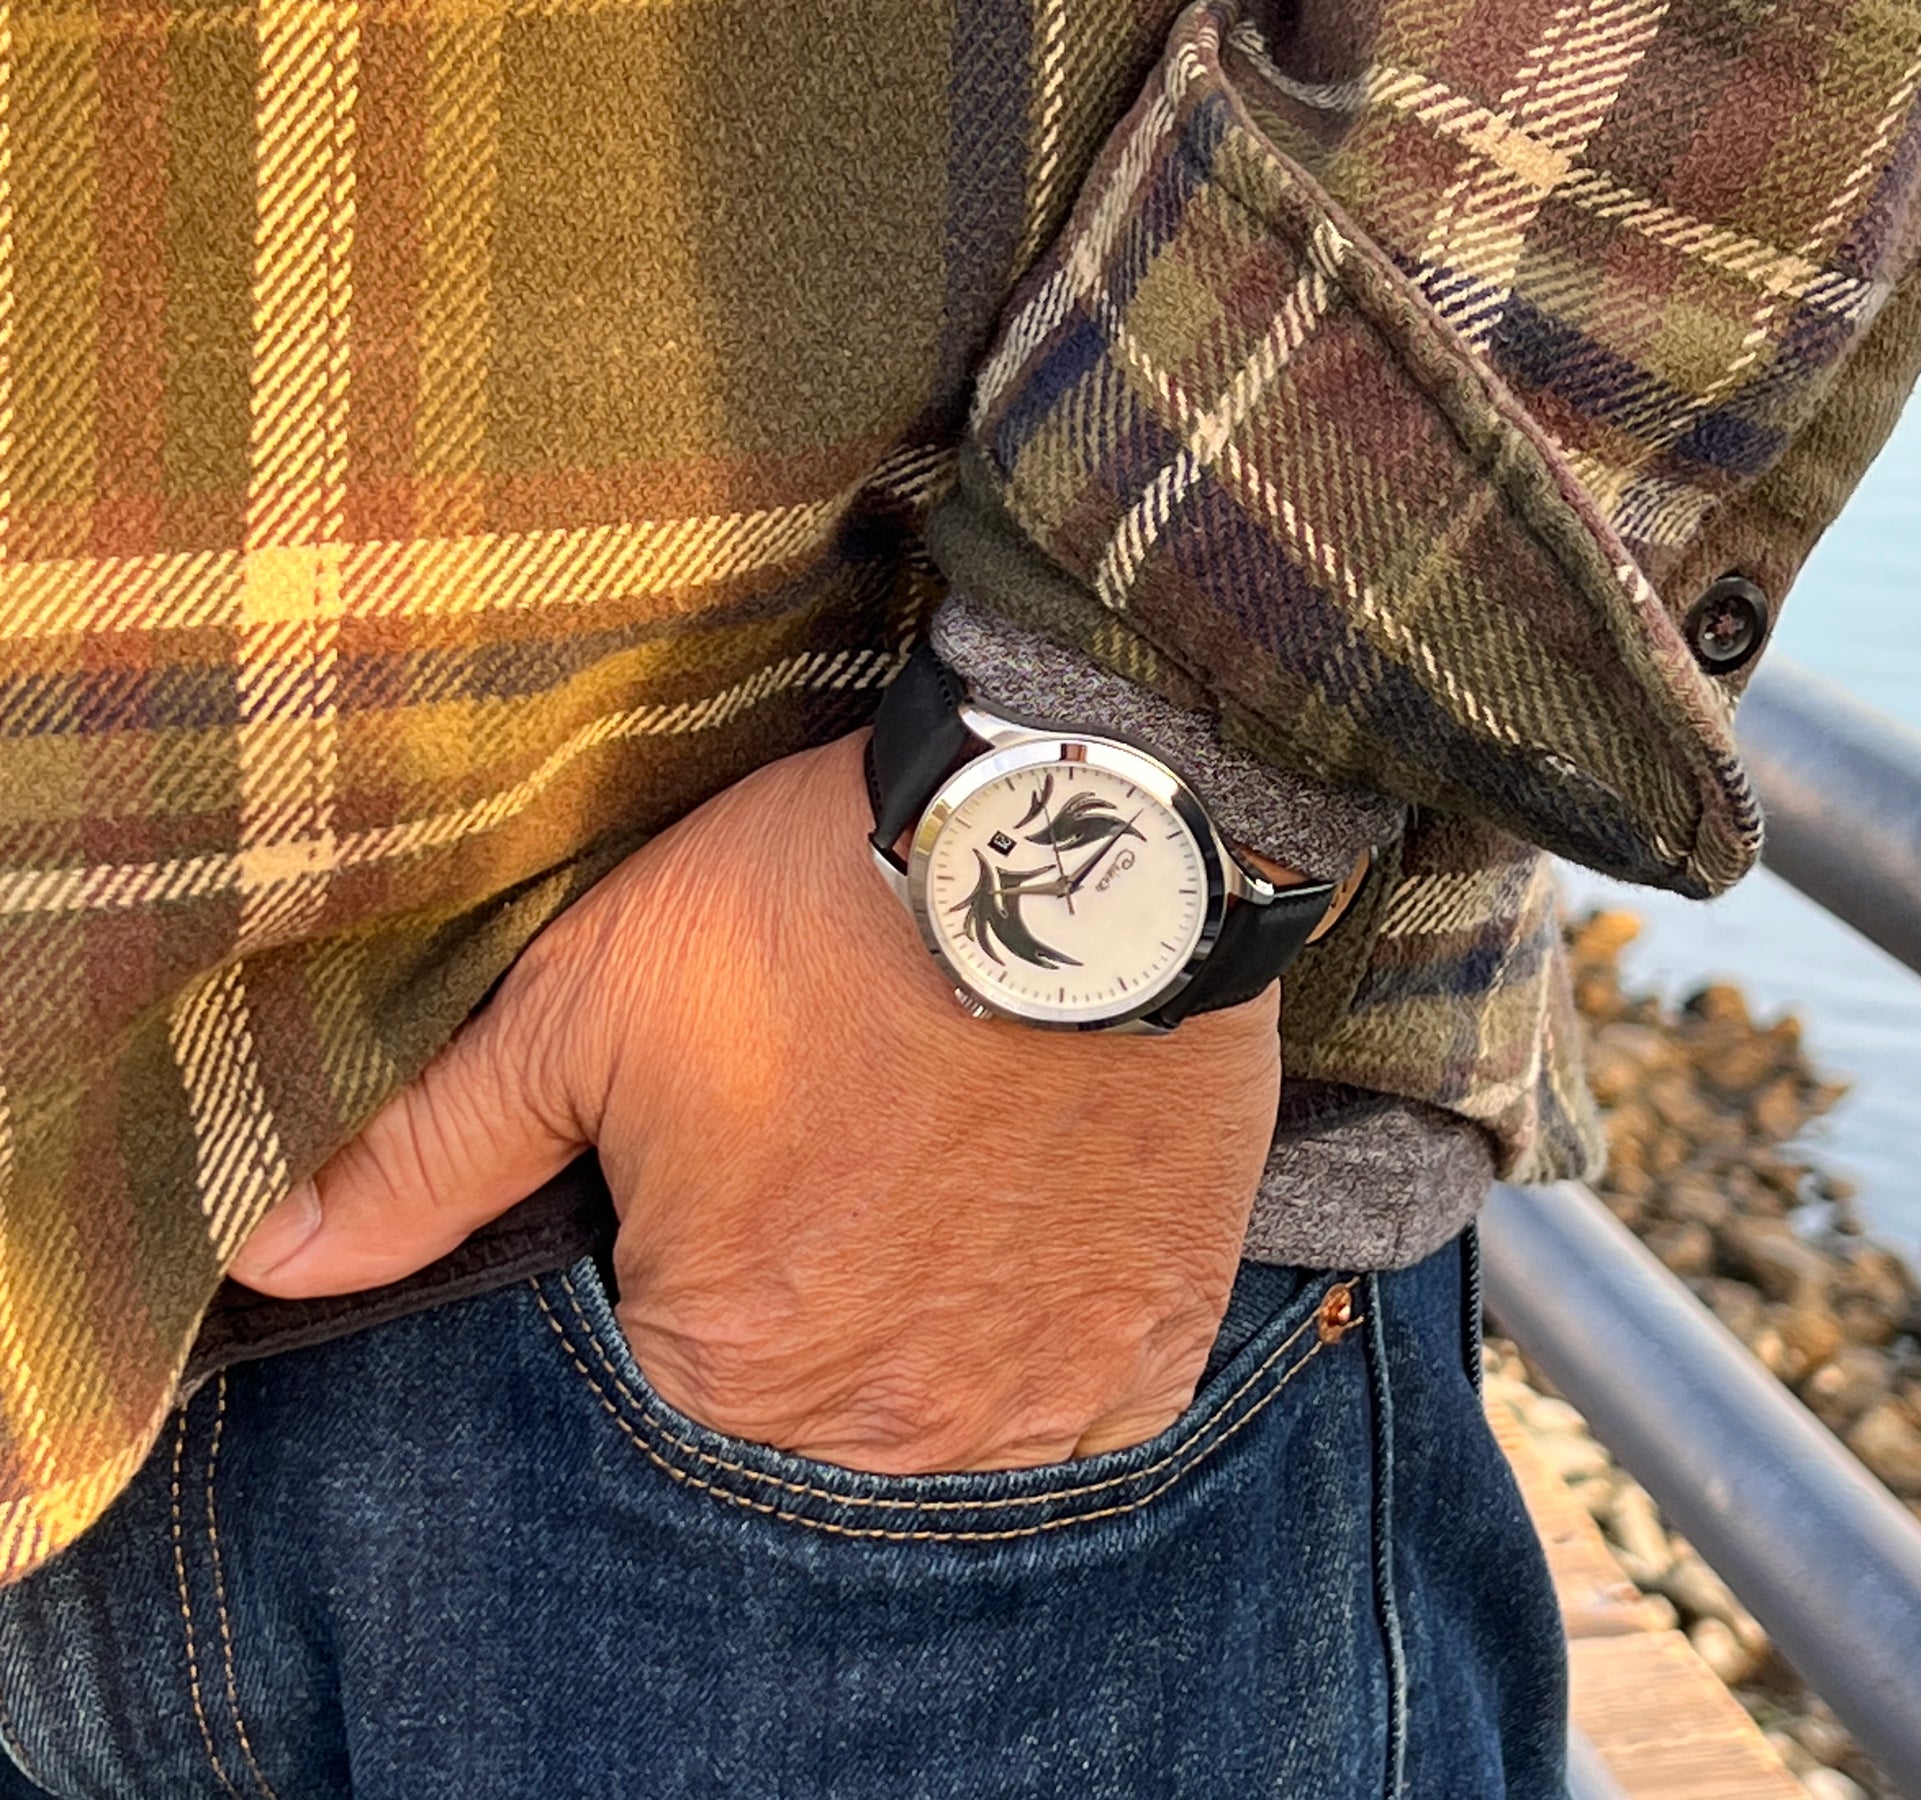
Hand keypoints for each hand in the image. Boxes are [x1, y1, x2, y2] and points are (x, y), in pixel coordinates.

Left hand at [228, 733, 1283, 1469]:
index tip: (756, 1149)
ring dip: (936, 1320)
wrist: (1070, 837)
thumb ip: (432, 1157)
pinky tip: (1030, 1213)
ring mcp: (1036, 1395)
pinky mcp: (1150, 1341)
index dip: (707, 1252)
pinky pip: (1080, 1399)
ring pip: (950, 1411)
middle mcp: (886, 1423)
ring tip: (946, 1161)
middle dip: (817, 1296)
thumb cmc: (813, 914)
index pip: (678, 1370)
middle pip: (818, 1407)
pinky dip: (1048, 1330)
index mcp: (728, 1356)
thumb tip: (267, 1263)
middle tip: (856, 1146)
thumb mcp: (589, 1006)